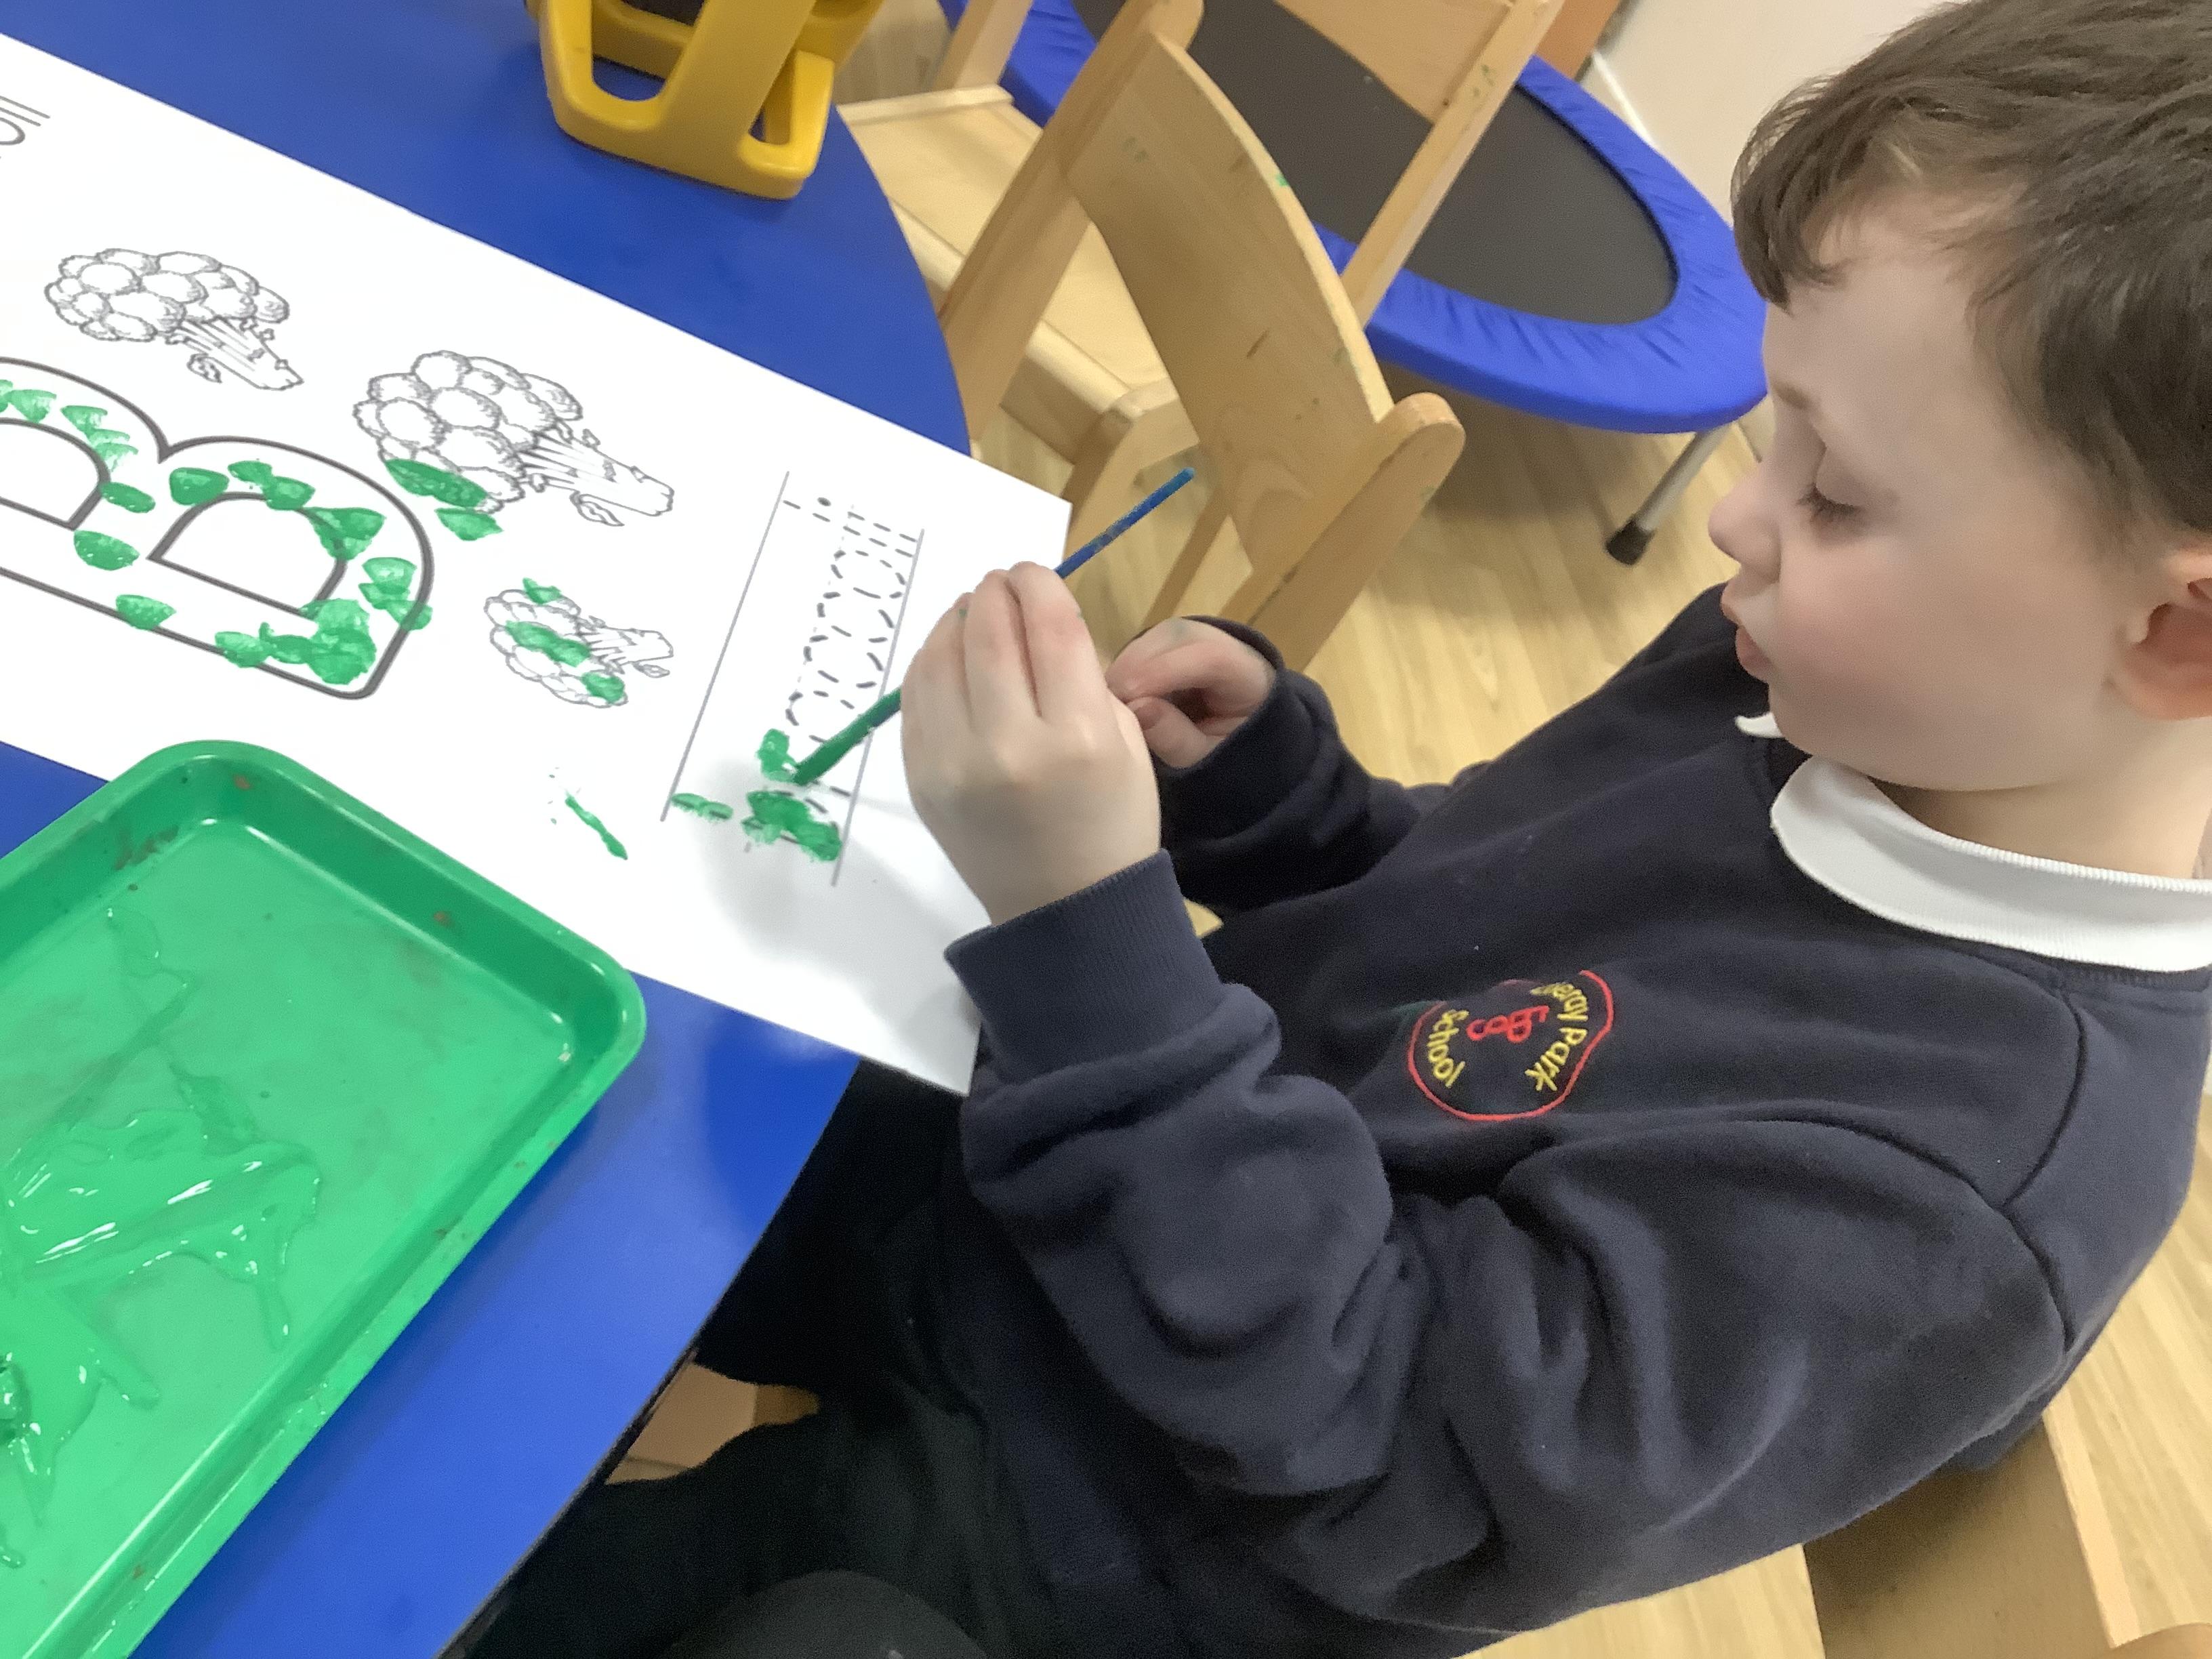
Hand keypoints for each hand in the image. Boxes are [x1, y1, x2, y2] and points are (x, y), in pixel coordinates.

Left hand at [902, 564, 1160, 924]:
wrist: (1062, 909)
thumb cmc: (1110, 821)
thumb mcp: (1127, 742)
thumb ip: (1085, 675)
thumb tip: (1035, 619)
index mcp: (1079, 736)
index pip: (1049, 627)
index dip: (1038, 584)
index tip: (1033, 574)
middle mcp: (1010, 746)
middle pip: (989, 632)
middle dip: (995, 592)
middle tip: (1000, 584)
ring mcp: (955, 765)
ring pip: (940, 657)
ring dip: (956, 621)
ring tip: (972, 613)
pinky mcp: (921, 779)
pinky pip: (915, 697)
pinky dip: (930, 662)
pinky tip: (948, 653)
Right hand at [1105, 618, 1275, 766]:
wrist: (1236, 746)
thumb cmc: (1226, 757)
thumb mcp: (1205, 759)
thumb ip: (1178, 738)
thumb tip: (1137, 708)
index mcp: (1251, 675)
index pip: (1210, 658)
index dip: (1165, 671)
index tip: (1128, 698)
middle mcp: (1226, 644)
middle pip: (1176, 639)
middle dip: (1136, 668)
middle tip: (1107, 707)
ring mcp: (1198, 640)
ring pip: (1154, 639)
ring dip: (1125, 669)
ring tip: (1109, 706)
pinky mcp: (1173, 646)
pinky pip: (1144, 649)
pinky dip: (1125, 671)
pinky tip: (1116, 698)